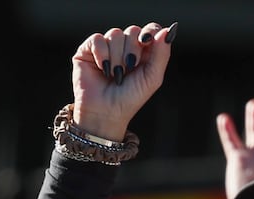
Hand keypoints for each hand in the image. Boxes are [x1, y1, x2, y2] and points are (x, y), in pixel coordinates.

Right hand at [71, 22, 176, 140]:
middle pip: (133, 31)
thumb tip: (166, 31)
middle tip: (128, 69)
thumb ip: (162, 54)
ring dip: (116, 57)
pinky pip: (97, 39)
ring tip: (114, 75)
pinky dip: (101, 54)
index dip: (149, 33)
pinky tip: (102, 69)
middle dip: (132, 51)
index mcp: (143, 52)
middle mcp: (124, 47)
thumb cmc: (129, 99)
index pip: (150, 29)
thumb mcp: (152, 78)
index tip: (146, 43)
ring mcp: (106, 47)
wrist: (105, 113)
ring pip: (115, 34)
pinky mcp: (88, 50)